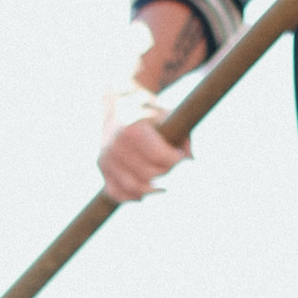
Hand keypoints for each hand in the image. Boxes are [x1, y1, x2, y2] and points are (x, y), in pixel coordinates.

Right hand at [96, 0, 206, 200]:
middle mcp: (114, 144)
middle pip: (150, 175)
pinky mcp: (101, 169)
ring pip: (133, 188)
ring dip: (152, 189)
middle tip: (174, 164)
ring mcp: (105, 158)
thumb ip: (188, 131)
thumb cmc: (154, 108)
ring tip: (164, 185)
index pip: (161, 159)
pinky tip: (146, 191)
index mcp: (132, 127)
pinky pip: (117, 193)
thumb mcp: (175, 112)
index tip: (185, 156)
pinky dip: (132, 196)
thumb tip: (196, 158)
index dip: (177, 160)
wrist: (119, 101)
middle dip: (167, 172)